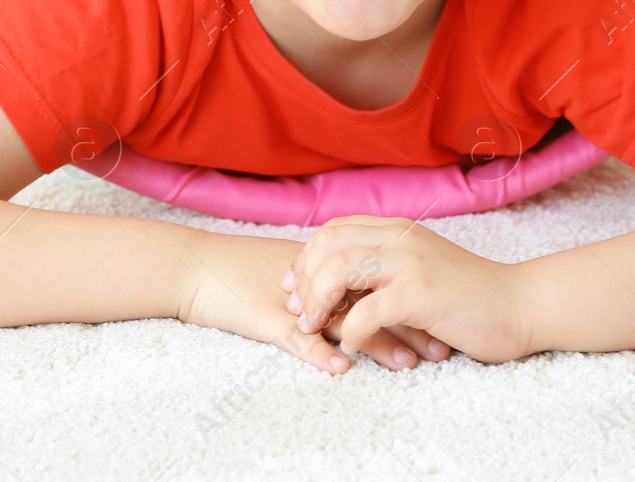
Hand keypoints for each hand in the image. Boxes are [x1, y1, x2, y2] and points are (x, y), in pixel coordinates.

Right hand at [177, 230, 453, 373]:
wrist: (191, 266)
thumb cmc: (236, 269)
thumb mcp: (287, 269)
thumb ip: (322, 280)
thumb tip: (359, 294)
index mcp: (324, 265)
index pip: (376, 281)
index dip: (410, 299)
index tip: (443, 318)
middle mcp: (316, 280)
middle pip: (371, 301)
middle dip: (408, 324)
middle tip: (442, 346)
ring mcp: (293, 301)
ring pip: (343, 321)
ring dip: (377, 343)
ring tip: (409, 364)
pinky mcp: (266, 319)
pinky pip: (297, 339)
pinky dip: (319, 353)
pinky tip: (342, 368)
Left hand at [283, 215, 531, 364]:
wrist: (520, 305)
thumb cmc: (469, 297)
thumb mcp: (420, 269)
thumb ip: (384, 268)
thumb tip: (337, 288)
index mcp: (397, 229)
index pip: (333, 230)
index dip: (307, 257)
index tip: (295, 288)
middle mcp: (400, 238)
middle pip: (328, 247)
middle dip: (304, 281)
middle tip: (299, 312)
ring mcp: (411, 263)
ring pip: (340, 271)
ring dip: (319, 302)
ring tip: (316, 328)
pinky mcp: (422, 293)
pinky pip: (367, 311)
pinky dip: (350, 331)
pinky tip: (352, 347)